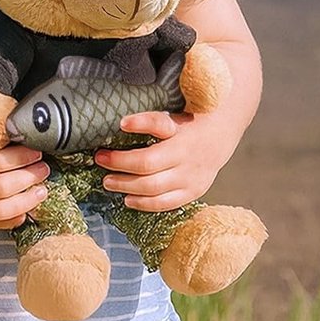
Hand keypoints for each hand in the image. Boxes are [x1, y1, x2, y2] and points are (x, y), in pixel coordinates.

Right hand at [0, 134, 49, 229]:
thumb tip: (22, 138)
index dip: (22, 157)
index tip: (36, 150)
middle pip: (4, 186)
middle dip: (29, 178)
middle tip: (44, 169)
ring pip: (2, 210)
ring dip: (27, 201)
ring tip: (42, 190)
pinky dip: (13, 219)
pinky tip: (26, 211)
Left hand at [96, 109, 226, 211]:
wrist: (220, 136)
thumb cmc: (187, 124)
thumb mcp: (171, 116)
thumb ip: (150, 120)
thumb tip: (122, 123)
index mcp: (181, 139)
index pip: (153, 142)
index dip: (133, 138)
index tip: (118, 127)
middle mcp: (187, 162)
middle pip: (148, 170)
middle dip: (119, 166)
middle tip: (99, 160)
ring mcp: (191, 180)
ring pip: (154, 190)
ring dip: (127, 187)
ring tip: (107, 182)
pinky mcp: (193, 193)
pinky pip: (166, 204)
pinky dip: (145, 204)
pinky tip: (128, 199)